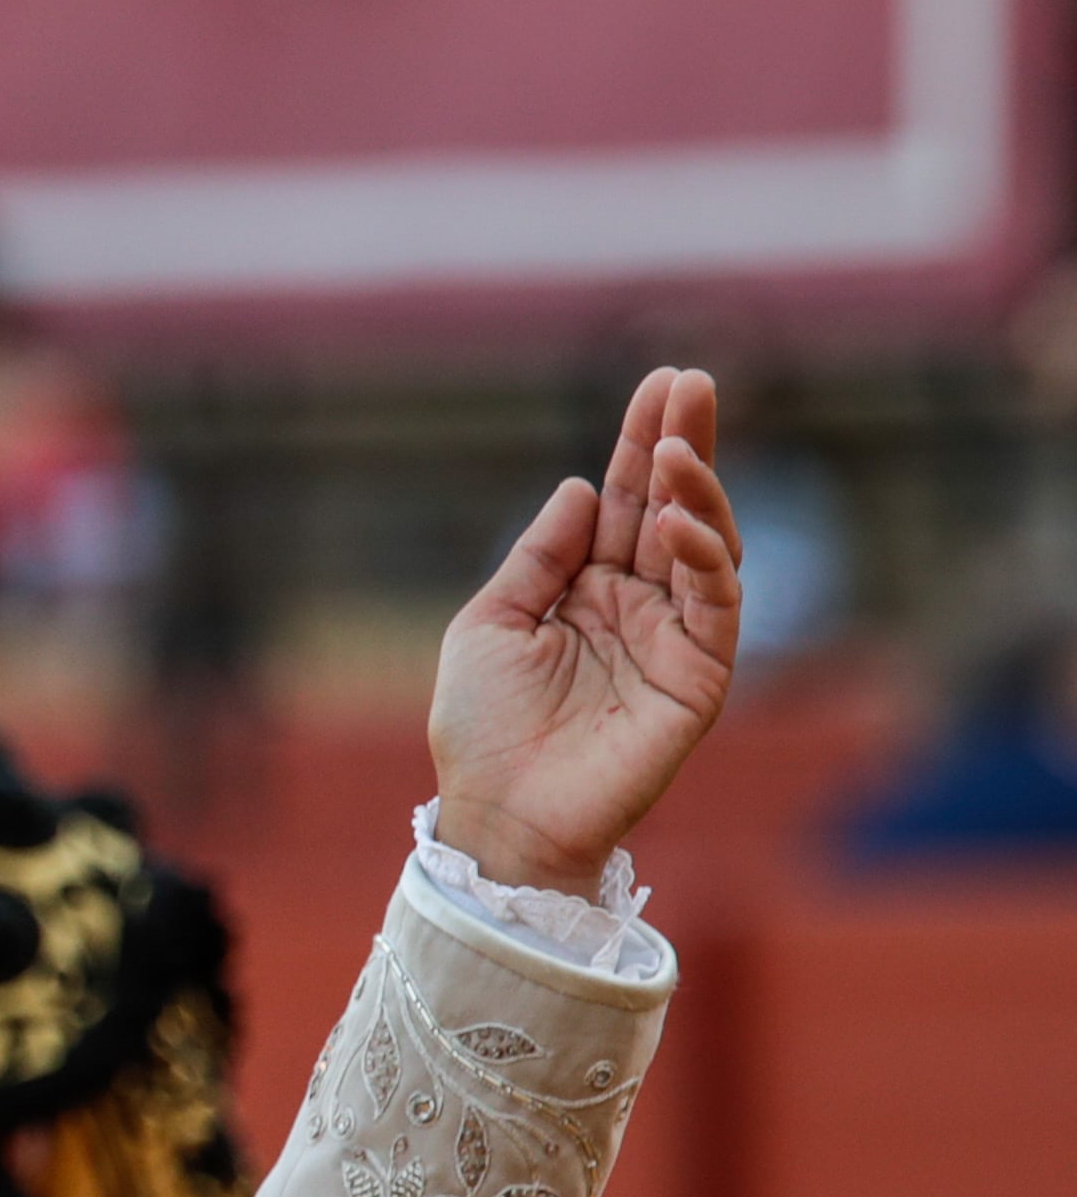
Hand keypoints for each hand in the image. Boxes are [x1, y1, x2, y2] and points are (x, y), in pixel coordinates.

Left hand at [428, 367, 741, 896]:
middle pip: (672, 510)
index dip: (641, 444)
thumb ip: (539, 556)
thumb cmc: (482, 729)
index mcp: (588, 591)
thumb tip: (583, 486)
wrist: (497, 813)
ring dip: (697, 494)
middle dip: (684, 445)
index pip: (625, 503)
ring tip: (676, 452)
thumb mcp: (489, 622)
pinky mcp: (699, 678)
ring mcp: (674, 640)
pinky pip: (715, 606)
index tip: (660, 383)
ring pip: (705, 547)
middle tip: (694, 383)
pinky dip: (705, 559)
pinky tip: (679, 524)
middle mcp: (638, 607)